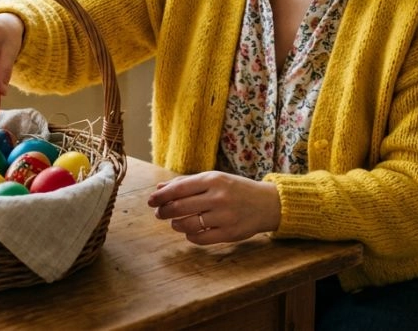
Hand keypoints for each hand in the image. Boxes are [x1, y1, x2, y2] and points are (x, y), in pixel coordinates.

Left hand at [147, 171, 281, 244]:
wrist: (267, 204)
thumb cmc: (236, 189)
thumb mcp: (214, 179)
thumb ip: (187, 183)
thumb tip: (159, 188)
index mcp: (213, 180)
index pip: (179, 188)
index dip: (161, 196)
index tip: (151, 201)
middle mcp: (218, 197)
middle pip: (180, 207)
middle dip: (164, 211)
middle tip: (159, 213)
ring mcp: (224, 216)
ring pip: (189, 224)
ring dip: (176, 224)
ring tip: (175, 222)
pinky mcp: (230, 233)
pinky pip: (201, 238)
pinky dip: (191, 236)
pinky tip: (190, 232)